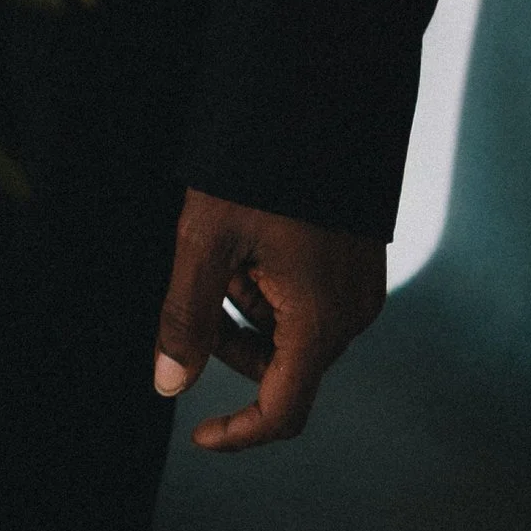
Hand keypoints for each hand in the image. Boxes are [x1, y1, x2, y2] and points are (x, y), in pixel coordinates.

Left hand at [152, 186, 383, 451]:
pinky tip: (253, 233)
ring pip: (292, 330)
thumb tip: (168, 385)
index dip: (238, 432)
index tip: (197, 433)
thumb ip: (186, 317)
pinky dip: (271, 284)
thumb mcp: (205, 238)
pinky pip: (310, 300)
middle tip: (199, 276)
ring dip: (249, 305)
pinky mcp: (360, 263)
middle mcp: (352, 315)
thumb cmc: (258, 167)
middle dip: (231, 338)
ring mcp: (362, 289)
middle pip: (282, 367)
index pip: (283, 413)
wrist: (320, 97)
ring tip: (228, 238)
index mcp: (319, 321)